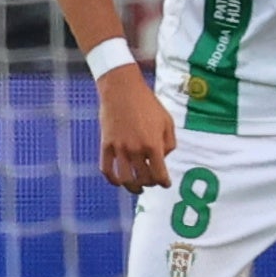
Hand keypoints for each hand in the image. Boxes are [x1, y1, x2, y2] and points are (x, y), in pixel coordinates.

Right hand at [96, 65, 174, 192]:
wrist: (122, 89)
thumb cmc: (148, 103)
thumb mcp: (167, 121)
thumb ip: (169, 143)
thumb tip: (163, 158)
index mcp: (153, 144)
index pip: (159, 174)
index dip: (163, 182)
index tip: (165, 184)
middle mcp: (136, 150)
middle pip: (143, 178)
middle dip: (149, 184)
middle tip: (150, 182)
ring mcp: (119, 148)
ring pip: (125, 178)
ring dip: (132, 187)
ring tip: (135, 187)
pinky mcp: (106, 145)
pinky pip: (106, 169)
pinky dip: (112, 179)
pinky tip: (117, 181)